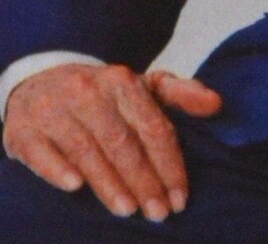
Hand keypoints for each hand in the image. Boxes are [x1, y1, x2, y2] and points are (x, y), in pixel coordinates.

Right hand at [3, 63, 220, 221]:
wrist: (42, 80)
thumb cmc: (101, 94)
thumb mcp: (141, 87)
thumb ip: (179, 94)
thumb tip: (216, 103)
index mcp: (122, 80)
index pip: (153, 126)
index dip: (169, 163)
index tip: (180, 197)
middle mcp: (87, 90)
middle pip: (121, 142)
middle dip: (143, 180)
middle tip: (158, 213)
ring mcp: (54, 108)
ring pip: (86, 149)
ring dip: (108, 183)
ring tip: (128, 210)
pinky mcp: (24, 128)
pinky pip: (41, 150)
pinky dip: (57, 168)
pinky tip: (74, 186)